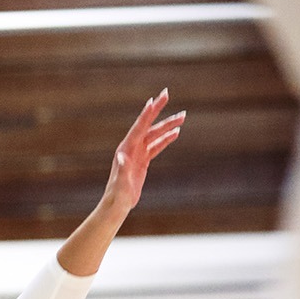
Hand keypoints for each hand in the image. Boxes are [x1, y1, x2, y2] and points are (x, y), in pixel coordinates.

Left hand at [102, 91, 185, 213]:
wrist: (116, 205)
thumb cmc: (117, 196)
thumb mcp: (120, 184)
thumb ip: (121, 170)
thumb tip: (121, 157)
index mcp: (125, 149)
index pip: (139, 127)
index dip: (147, 113)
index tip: (154, 99)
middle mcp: (130, 148)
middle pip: (147, 125)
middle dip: (158, 110)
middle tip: (166, 93)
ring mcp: (137, 153)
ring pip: (155, 135)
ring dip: (168, 125)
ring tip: (183, 116)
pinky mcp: (142, 161)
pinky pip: (156, 146)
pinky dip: (166, 139)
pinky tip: (176, 132)